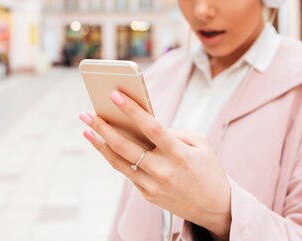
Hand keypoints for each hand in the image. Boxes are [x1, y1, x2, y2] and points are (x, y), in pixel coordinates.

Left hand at [79, 90, 230, 239]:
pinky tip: (105, 144)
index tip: (115, 95)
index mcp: (179, 154)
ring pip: (119, 162)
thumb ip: (174, 132)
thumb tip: (146, 126)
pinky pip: (128, 172)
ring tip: (87, 129)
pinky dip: (116, 157)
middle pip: (125, 147)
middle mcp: (163, 171)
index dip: (132, 110)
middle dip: (103, 128)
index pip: (151, 128)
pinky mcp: (147, 195)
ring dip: (100, 144)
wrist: (215, 207)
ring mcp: (153, 186)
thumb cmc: (208, 168)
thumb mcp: (201, 143)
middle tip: (86, 114)